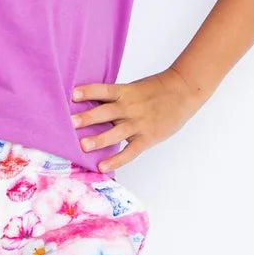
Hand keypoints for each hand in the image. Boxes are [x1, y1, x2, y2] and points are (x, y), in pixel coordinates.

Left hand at [69, 69, 205, 172]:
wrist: (184, 91)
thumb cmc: (156, 89)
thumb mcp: (134, 88)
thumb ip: (116, 98)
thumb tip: (91, 105)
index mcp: (126, 92)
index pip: (104, 91)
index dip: (88, 92)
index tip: (72, 95)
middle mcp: (130, 107)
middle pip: (106, 112)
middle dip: (87, 118)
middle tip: (70, 123)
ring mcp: (139, 124)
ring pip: (116, 132)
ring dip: (99, 139)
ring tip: (82, 146)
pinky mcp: (147, 138)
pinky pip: (130, 151)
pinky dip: (116, 160)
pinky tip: (102, 166)